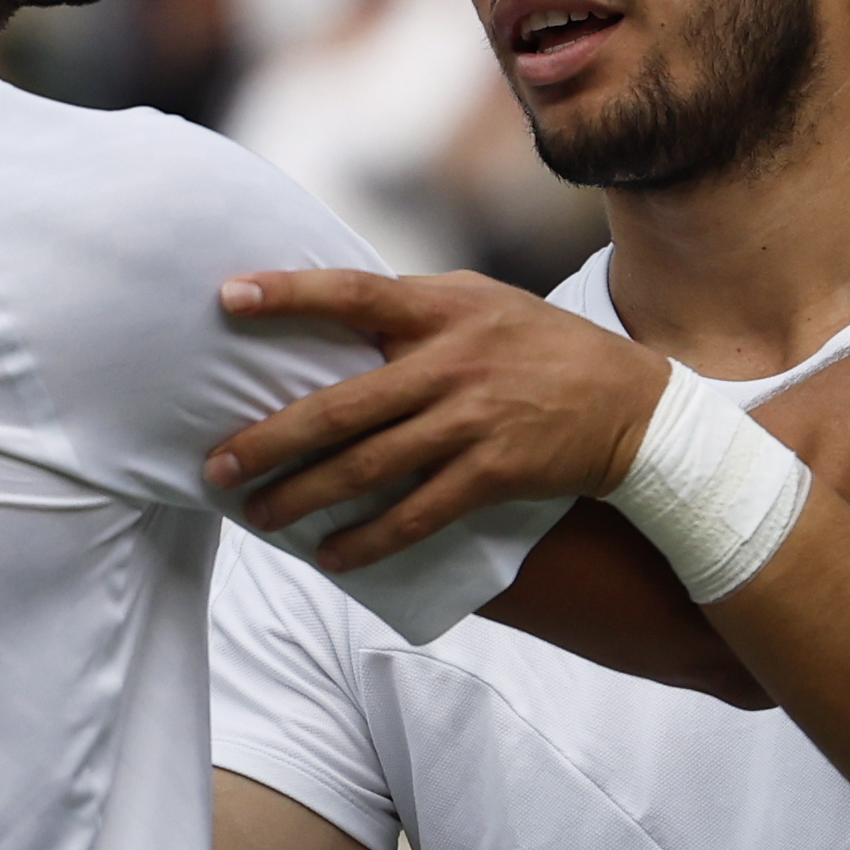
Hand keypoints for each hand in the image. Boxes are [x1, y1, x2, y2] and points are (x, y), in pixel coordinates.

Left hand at [204, 270, 669, 573]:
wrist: (632, 405)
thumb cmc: (541, 347)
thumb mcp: (482, 302)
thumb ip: (413, 307)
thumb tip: (333, 314)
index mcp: (443, 308)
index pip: (354, 292)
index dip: (289, 294)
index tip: (227, 298)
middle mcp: (452, 362)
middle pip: (341, 405)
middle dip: (270, 440)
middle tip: (217, 467)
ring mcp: (472, 420)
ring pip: (369, 468)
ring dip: (305, 498)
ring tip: (259, 516)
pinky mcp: (493, 473)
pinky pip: (417, 515)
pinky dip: (369, 540)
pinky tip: (332, 557)